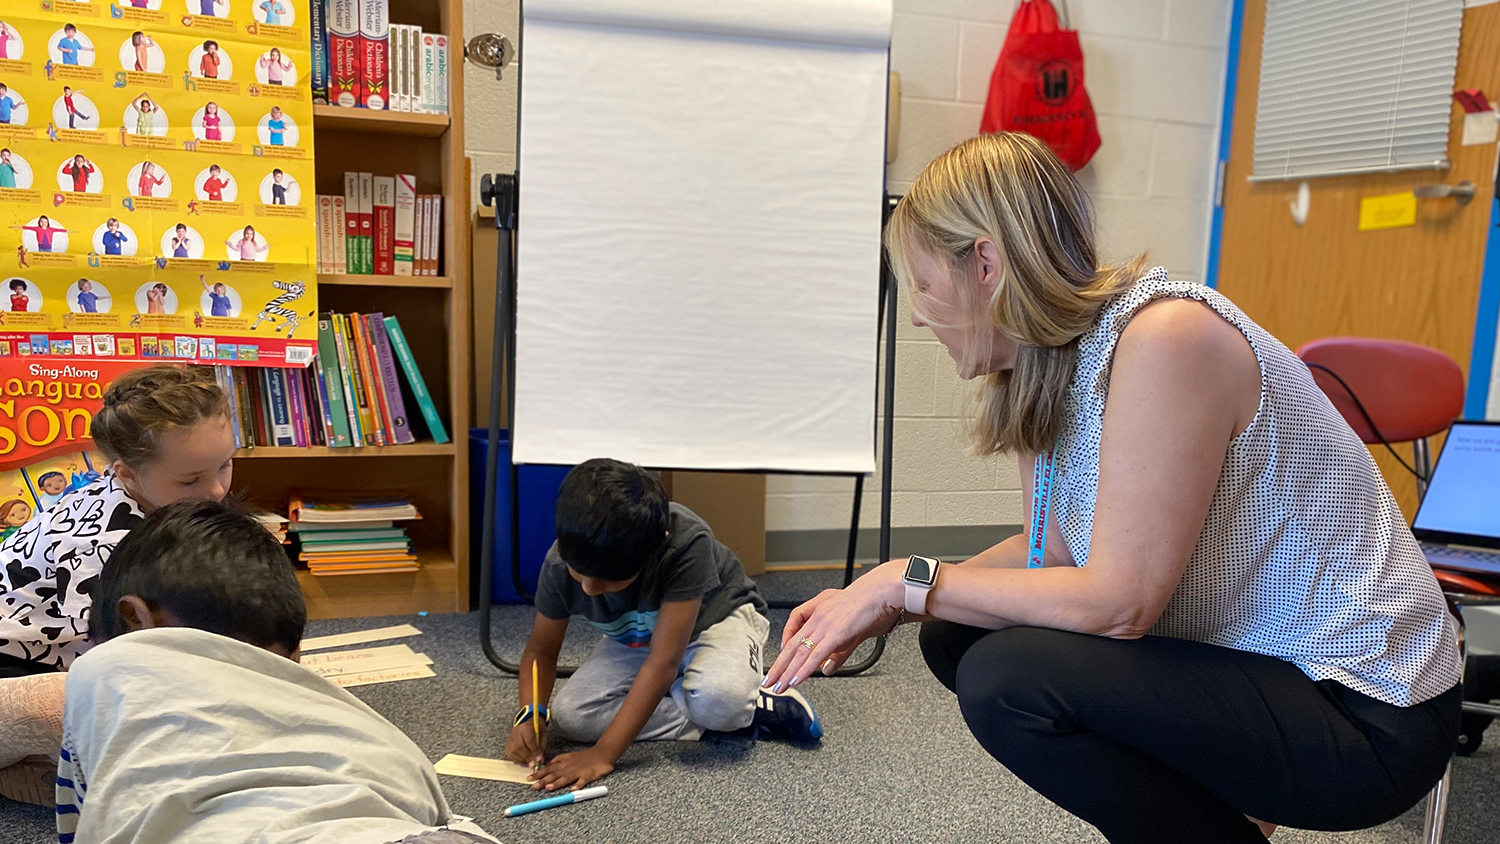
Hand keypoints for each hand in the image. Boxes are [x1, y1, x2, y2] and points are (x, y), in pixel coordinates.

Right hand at [505, 720, 547, 769]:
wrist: (527, 719)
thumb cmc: (537, 727)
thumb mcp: (543, 734)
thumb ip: (541, 747)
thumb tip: (540, 760)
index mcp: (526, 727)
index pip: (529, 740)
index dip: (534, 751)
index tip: (539, 760)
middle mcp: (516, 732)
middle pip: (519, 747)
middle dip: (527, 758)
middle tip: (534, 765)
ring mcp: (510, 738)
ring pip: (514, 752)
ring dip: (522, 760)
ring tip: (529, 762)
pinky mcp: (507, 743)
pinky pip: (510, 754)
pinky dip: (517, 759)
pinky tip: (523, 760)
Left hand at [529, 745, 614, 791]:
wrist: (601, 753)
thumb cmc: (584, 757)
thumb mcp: (569, 756)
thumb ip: (558, 760)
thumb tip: (546, 765)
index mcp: (564, 764)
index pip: (549, 769)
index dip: (539, 774)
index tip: (528, 779)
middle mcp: (569, 768)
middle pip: (555, 775)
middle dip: (544, 781)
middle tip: (533, 786)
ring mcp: (578, 772)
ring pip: (566, 778)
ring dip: (557, 783)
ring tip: (549, 788)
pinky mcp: (588, 775)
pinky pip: (583, 781)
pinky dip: (578, 785)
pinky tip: (573, 790)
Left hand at [764, 560, 904, 690]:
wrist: (884, 591)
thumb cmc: (873, 603)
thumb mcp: (851, 631)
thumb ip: (838, 653)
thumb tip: (827, 669)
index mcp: (819, 612)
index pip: (794, 633)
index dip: (785, 651)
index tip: (779, 665)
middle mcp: (818, 618)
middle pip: (792, 646)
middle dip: (779, 666)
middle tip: (768, 681)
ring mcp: (825, 625)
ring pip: (800, 652)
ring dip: (787, 672)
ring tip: (778, 686)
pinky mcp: (835, 633)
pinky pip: (815, 654)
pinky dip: (804, 669)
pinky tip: (795, 679)